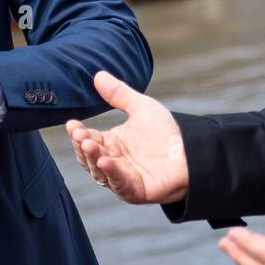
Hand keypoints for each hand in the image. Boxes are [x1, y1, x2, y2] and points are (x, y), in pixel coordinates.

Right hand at [65, 71, 187, 203]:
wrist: (192, 152)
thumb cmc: (166, 132)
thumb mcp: (141, 108)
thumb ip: (119, 94)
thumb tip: (98, 74)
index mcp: (112, 144)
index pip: (88, 139)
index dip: (79, 133)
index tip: (72, 123)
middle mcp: (113, 162)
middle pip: (89, 157)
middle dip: (82, 146)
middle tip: (79, 134)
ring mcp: (122, 177)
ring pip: (100, 171)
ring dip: (92, 158)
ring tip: (88, 144)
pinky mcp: (134, 190)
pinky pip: (118, 183)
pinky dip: (111, 173)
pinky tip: (105, 161)